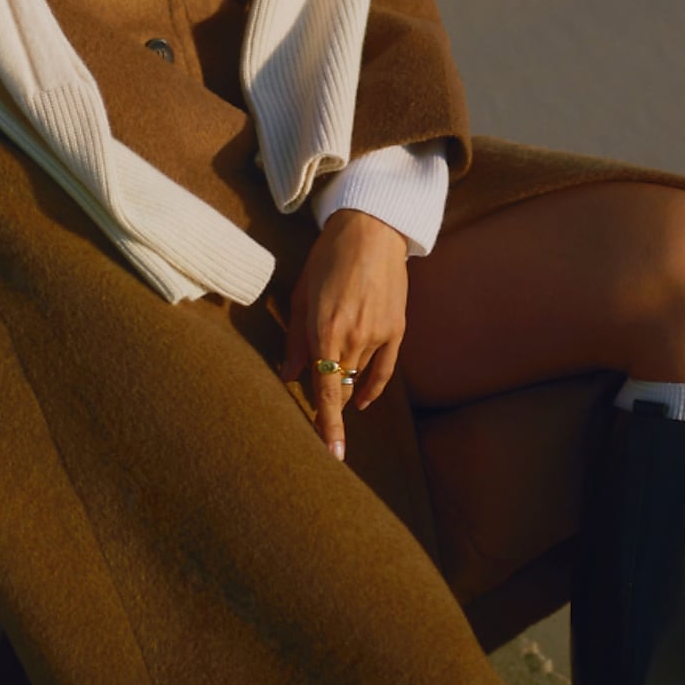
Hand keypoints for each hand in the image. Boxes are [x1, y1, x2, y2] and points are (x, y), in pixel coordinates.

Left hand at [282, 208, 408, 461]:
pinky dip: (373, 387)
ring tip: (334, 363)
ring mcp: (378, 335)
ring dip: (346, 380)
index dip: (328, 425)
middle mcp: (353, 338)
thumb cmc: (327, 258)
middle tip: (316, 394)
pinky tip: (365, 400)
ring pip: (359, 377)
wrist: (371, 231)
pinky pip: (385, 370)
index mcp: (325, 331)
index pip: (327, 392)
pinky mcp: (397, 330)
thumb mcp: (301, 295)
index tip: (333, 454)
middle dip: (329, 397)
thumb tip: (288, 376)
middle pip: (341, 387)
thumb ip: (294, 340)